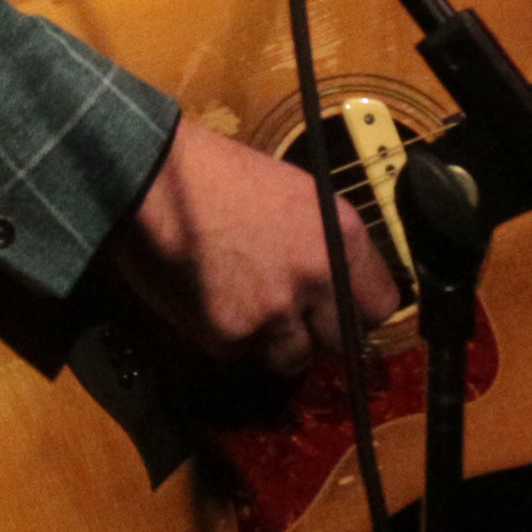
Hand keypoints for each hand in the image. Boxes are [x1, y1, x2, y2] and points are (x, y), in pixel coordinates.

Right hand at [113, 118, 403, 378]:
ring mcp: (274, 312)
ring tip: (246, 311)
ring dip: (275, 343)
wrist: (148, 178)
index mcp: (341, 235)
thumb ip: (323, 242)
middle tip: (294, 317)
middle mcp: (317, 279)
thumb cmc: (217, 174)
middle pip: (341, 342)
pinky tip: (210, 305)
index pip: (382, 305)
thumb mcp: (294, 194)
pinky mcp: (229, 336)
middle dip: (319, 333)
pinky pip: (241, 355)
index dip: (359, 310)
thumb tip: (338, 283)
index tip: (342, 309)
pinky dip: (229, 340)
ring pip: (292, 358)